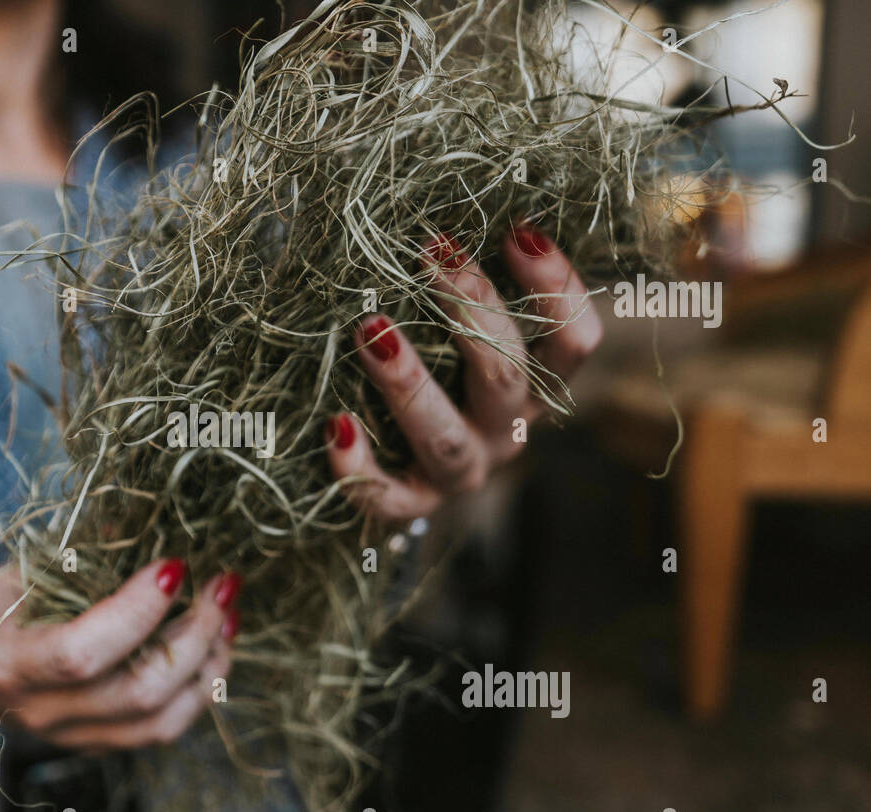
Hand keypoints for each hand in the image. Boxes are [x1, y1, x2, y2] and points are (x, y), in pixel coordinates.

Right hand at [0, 559, 240, 750]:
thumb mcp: (19, 571)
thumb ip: (81, 553)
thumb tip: (152, 516)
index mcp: (10, 662)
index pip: (83, 652)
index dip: (138, 611)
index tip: (174, 564)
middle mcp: (41, 711)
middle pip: (139, 692)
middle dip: (195, 634)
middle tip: (221, 586)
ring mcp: (71, 736)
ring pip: (161, 721)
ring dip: (208, 665)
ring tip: (227, 617)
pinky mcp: (96, 745)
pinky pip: (161, 731)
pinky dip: (198, 690)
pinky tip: (211, 648)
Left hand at [326, 226, 602, 520]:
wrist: (399, 464)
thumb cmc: (434, 365)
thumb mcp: (461, 325)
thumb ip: (462, 282)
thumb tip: (436, 211)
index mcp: (535, 384)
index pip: (574, 341)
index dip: (555, 288)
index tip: (516, 230)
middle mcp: (507, 429)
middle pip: (508, 378)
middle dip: (472, 311)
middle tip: (432, 254)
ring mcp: (462, 472)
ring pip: (446, 438)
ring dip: (410, 382)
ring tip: (371, 328)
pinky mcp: (412, 502)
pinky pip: (390, 498)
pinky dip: (361, 468)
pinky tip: (335, 425)